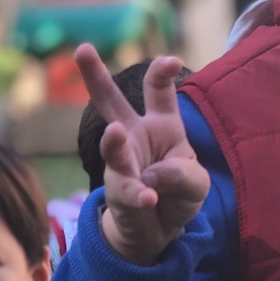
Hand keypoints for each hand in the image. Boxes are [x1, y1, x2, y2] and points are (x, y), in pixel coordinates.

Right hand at [76, 44, 210, 265]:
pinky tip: (148, 198)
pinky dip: (139, 194)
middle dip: (96, 76)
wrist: (158, 230)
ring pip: (114, 147)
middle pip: (112, 102)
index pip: (158, 92)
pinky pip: (127, 189)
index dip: (162, 73)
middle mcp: (135, 137)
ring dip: (114, 141)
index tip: (171, 61)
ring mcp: (122, 163)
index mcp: (161, 124)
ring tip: (115, 132)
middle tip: (83, 50)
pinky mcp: (117, 191)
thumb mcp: (196, 183)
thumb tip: (151, 176)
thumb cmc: (178, 194)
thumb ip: (183, 175)